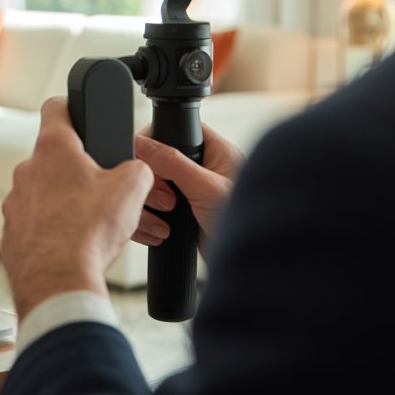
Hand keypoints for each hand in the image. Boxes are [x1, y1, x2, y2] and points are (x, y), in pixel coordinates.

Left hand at [0, 97, 153, 320]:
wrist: (57, 282)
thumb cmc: (87, 232)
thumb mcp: (131, 188)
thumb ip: (138, 168)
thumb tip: (137, 172)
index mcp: (53, 149)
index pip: (56, 108)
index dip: (72, 106)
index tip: (79, 112)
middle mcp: (27, 172)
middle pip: (60, 161)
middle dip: (88, 174)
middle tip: (111, 193)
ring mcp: (16, 203)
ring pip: (52, 196)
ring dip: (77, 207)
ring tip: (107, 229)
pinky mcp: (14, 233)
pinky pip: (41, 225)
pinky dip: (60, 232)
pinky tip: (84, 246)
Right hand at [131, 125, 242, 253]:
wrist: (252, 265)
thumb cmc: (252, 225)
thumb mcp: (206, 188)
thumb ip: (173, 163)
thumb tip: (142, 142)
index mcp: (215, 151)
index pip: (176, 129)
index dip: (155, 140)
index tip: (144, 159)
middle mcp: (202, 169)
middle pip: (157, 160)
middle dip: (152, 181)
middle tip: (167, 199)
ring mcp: (191, 193)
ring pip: (151, 187)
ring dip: (149, 204)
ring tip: (165, 218)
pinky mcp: (183, 215)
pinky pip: (153, 210)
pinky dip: (149, 220)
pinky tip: (160, 230)